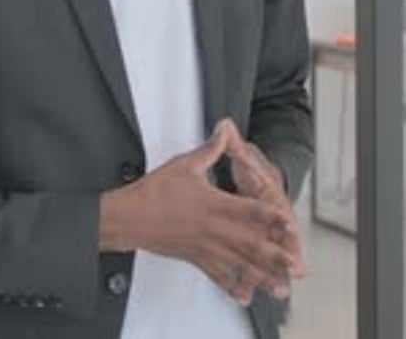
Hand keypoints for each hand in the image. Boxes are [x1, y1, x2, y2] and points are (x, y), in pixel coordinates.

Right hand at [99, 129, 296, 304]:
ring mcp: (205, 247)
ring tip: (280, 287)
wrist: (129, 216)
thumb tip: (225, 129)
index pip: (249, 211)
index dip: (271, 217)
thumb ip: (210, 148)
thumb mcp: (185, 163)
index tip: (289, 223)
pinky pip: (218, 275)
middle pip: (249, 244)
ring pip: (238, 264)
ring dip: (261, 276)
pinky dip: (233, 285)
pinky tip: (245, 295)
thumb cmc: (155, 190)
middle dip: (275, 255)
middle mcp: (213, 229)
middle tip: (295, 265)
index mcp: (213, 204)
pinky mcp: (195, 258)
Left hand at [213, 118, 306, 304]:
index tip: (291, 227)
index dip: (282, 215)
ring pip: (270, 253)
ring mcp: (263, 230)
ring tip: (280, 289)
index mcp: (267, 191)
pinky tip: (248, 295)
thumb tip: (225, 124)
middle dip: (289, 251)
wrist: (257, 177)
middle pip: (280, 235)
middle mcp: (268, 214)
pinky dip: (251, 279)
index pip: (275, 204)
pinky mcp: (254, 243)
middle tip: (297, 268)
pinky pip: (253, 263)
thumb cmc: (249, 167)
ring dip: (274, 270)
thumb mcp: (242, 154)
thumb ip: (231, 143)